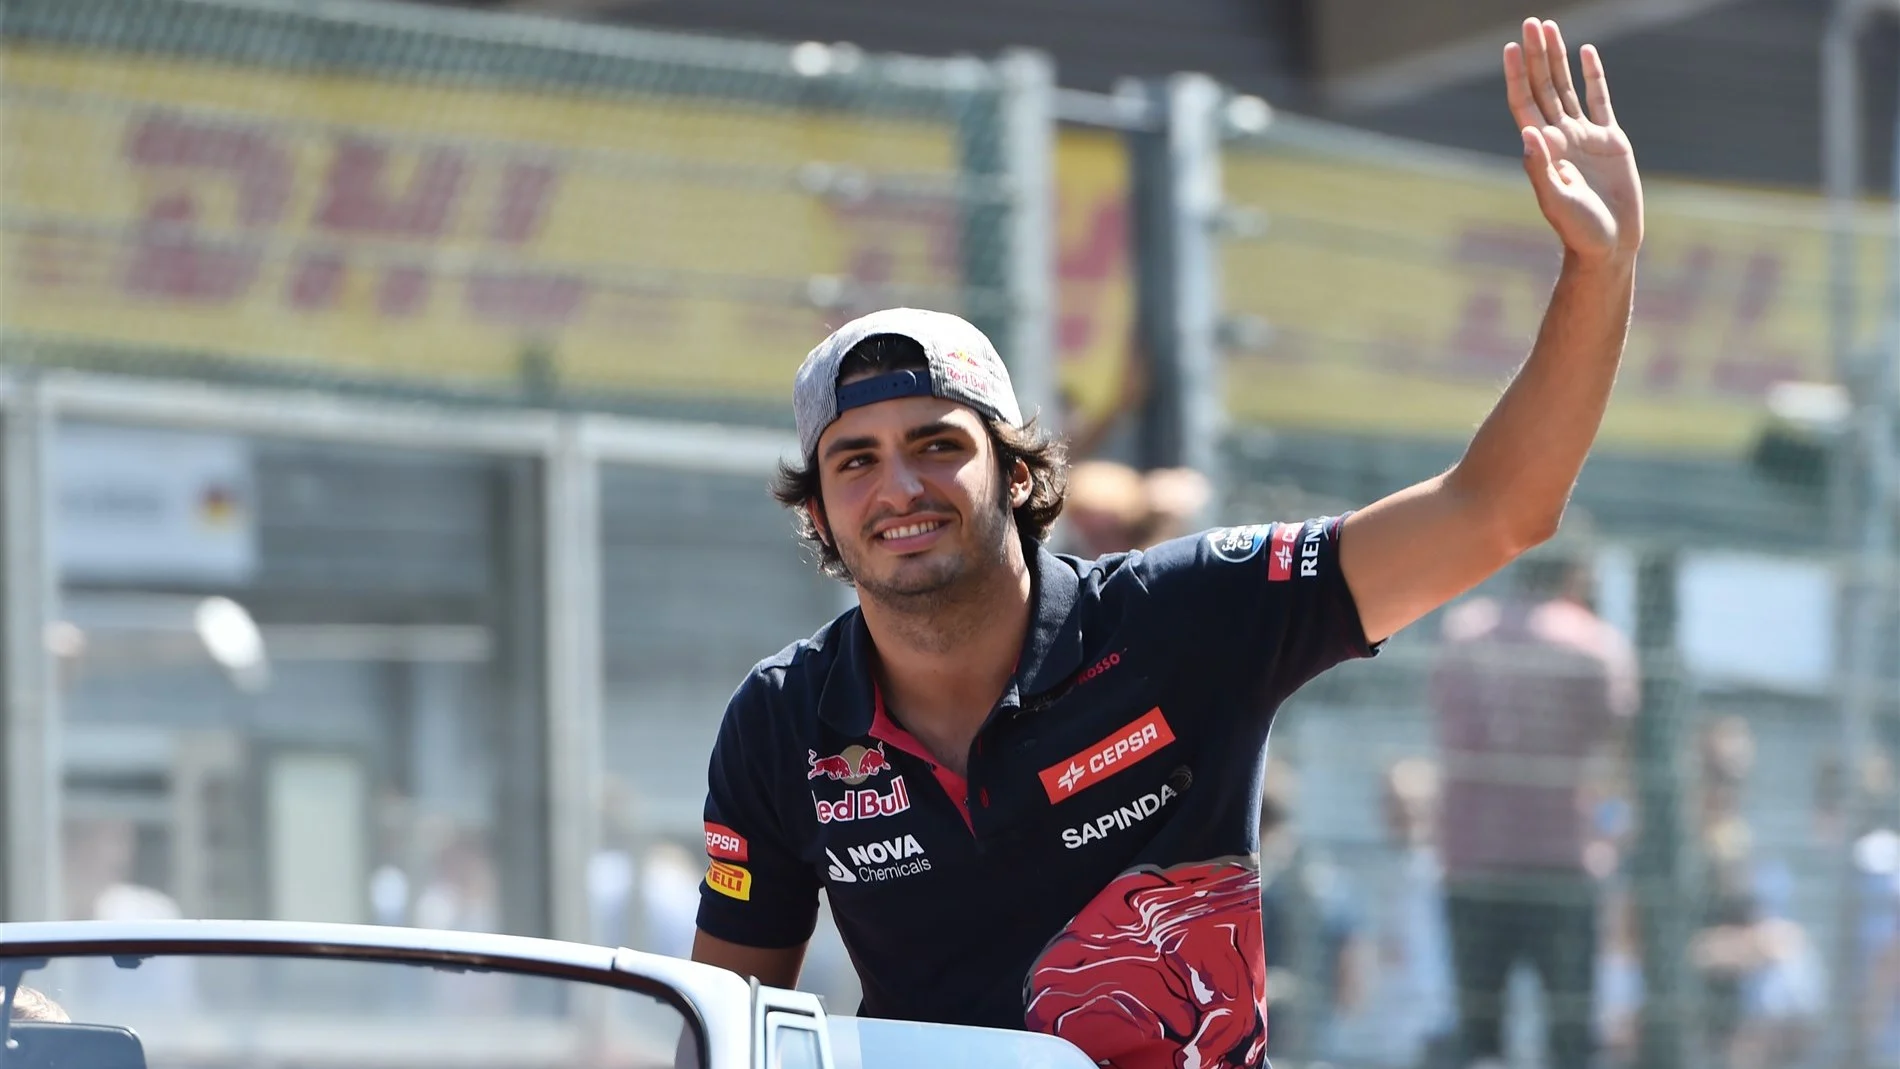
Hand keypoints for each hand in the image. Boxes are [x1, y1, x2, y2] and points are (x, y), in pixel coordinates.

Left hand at [1505, 19, 1643, 267]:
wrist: (1610, 244)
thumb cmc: (1579, 230)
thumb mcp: (1556, 199)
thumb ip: (1541, 168)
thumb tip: (1528, 134)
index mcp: (1544, 148)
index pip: (1525, 102)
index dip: (1516, 75)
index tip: (1510, 47)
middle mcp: (1560, 137)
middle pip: (1544, 86)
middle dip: (1537, 55)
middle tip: (1532, 22)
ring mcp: (1584, 137)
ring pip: (1568, 87)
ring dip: (1558, 58)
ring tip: (1551, 28)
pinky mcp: (1610, 141)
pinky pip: (1600, 100)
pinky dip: (1593, 76)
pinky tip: (1586, 53)